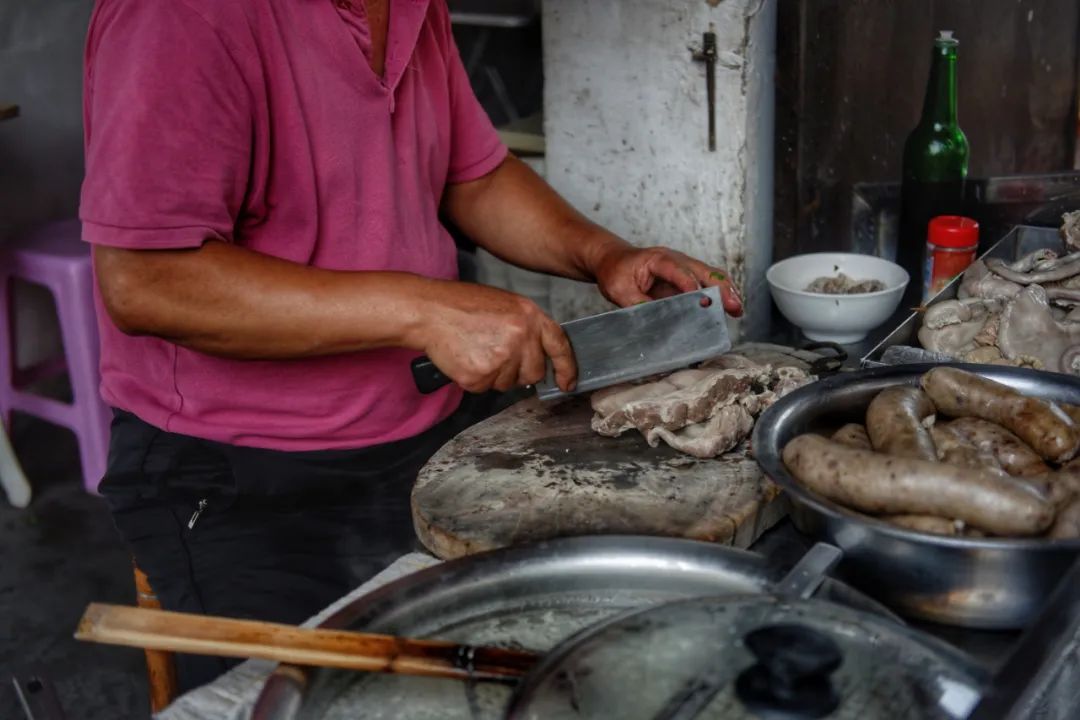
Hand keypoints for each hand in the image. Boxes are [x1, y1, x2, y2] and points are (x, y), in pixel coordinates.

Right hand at [416, 281, 576, 392]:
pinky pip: (486, 388)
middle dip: (520, 372)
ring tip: (477, 350)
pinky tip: (466, 358)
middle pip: (534, 373)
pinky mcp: (480, 375)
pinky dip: (476, 379)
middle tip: (497, 356)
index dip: (566, 368)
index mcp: (530, 316)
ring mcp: (501, 358)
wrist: (431, 311)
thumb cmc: (464, 306)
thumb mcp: (506, 305)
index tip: (567, 382)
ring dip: (495, 375)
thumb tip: (539, 356)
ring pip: (509, 384)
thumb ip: (527, 328)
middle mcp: (520, 337)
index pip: (559, 346)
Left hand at [591, 241, 742, 315]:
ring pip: (710, 275)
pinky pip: (706, 282)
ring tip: (737, 309)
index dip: (691, 285)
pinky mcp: (685, 277)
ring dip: (726, 290)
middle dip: (720, 288)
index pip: (678, 270)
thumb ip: (638, 305)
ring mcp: (683, 267)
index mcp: (657, 259)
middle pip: (703, 270)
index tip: (702, 301)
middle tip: (733, 305)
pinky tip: (728, 306)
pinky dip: (719, 293)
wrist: (612, 260)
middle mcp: (675, 259)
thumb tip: (656, 321)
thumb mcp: (618, 291)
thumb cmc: (615, 271)